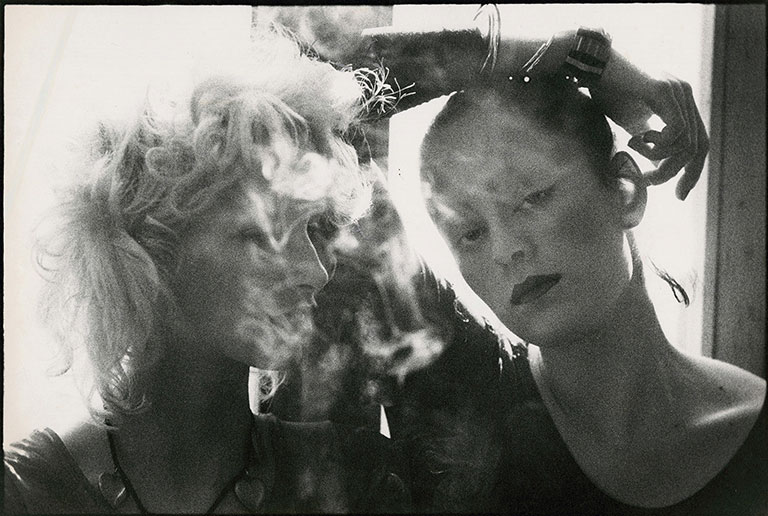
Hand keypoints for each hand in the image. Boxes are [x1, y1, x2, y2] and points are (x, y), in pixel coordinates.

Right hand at [593, 66, 708, 199]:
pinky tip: (635, 139)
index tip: (678, 193)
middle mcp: (684, 94)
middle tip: (650, 182)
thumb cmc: (606, 91)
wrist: (591, 65)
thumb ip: (649, 140)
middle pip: (698, 146)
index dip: (691, 171)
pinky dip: (656, 145)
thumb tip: (657, 166)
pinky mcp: (663, 91)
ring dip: (659, 158)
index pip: (699, 142)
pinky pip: (675, 132)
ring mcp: (677, 91)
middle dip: (679, 173)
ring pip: (686, 143)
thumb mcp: (631, 121)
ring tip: (633, 149)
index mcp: (680, 102)